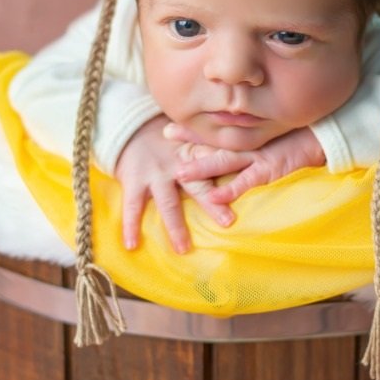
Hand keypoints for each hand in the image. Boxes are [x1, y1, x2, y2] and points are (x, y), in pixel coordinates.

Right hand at [113, 117, 235, 252]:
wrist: (130, 130)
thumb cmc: (169, 144)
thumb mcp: (191, 143)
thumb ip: (211, 154)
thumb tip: (249, 162)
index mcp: (195, 155)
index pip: (216, 164)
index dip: (231, 173)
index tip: (247, 185)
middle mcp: (177, 165)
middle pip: (198, 186)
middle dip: (212, 204)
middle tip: (228, 222)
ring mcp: (154, 174)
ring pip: (168, 203)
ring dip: (175, 226)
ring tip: (183, 249)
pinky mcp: (133, 181)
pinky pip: (132, 207)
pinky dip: (130, 226)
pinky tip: (131, 245)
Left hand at [168, 125, 326, 204]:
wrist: (329, 135)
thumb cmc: (303, 133)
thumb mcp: (274, 131)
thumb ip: (257, 130)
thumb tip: (238, 129)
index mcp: (248, 133)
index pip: (216, 129)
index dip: (193, 128)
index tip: (169, 125)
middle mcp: (250, 141)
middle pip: (214, 139)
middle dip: (189, 138)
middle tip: (164, 134)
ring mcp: (259, 155)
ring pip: (224, 160)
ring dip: (201, 166)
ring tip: (179, 172)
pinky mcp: (270, 169)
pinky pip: (247, 181)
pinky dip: (231, 190)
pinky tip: (215, 197)